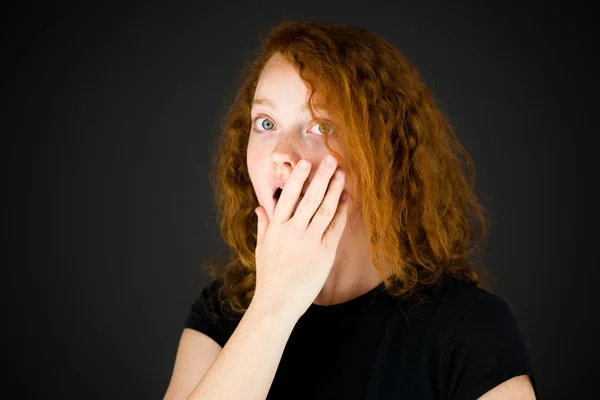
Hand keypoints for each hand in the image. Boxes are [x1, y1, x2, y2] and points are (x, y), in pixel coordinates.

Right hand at [252, 155, 348, 317]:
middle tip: (330, 159)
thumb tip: (260, 206)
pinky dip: (341, 212)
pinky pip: (335, 228)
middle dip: (320, 177)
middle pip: (309, 198)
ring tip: (341, 174)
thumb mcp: (262, 248)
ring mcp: (309, 242)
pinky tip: (346, 199)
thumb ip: (263, 225)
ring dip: (334, 190)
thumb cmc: (269, 276)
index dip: (298, 178)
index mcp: (276, 229)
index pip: (288, 197)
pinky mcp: (324, 254)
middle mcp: (293, 232)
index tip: (305, 163)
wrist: (277, 303)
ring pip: (325, 210)